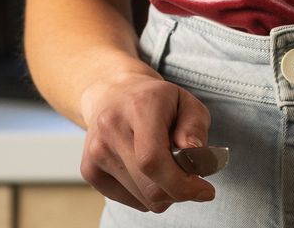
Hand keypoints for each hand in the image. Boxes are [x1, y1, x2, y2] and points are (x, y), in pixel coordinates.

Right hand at [79, 69, 216, 211]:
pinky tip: (145, 170)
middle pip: (149, 188)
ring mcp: (95, 152)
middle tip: (189, 178)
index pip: (153, 161)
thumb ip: (195, 127)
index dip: (181, 184)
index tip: (205, 190)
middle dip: (178, 191)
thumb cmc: (155, 99)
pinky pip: (129, 201)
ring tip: (165, 165)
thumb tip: (195, 156)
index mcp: (138, 106)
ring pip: (142, 200)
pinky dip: (146, 194)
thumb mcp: (185, 101)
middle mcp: (111, 128)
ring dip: (163, 193)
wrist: (111, 92)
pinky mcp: (89, 170)